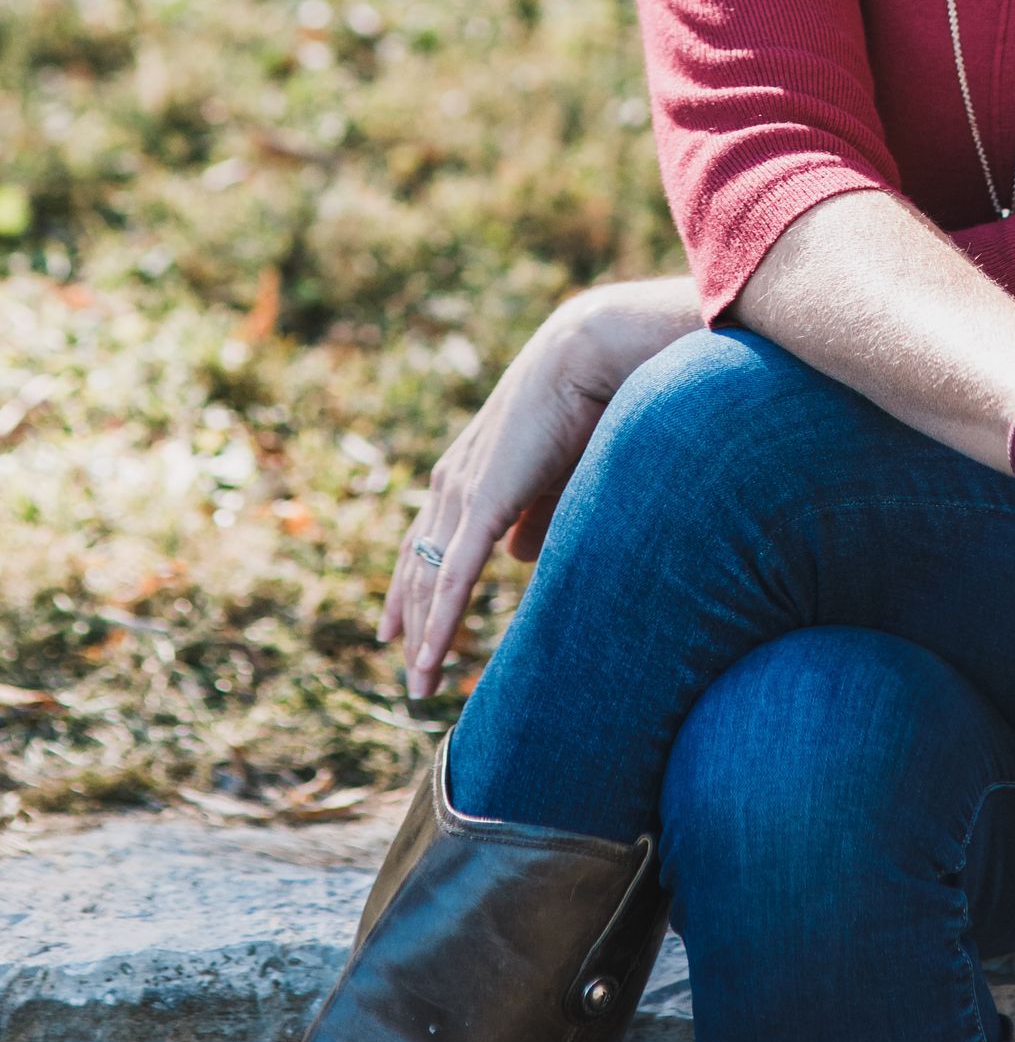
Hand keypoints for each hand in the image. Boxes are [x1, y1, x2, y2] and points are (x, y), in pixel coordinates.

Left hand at [380, 275, 700, 699]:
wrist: (587, 356)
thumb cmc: (581, 405)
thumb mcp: (551, 476)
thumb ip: (531, 516)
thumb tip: (516, 557)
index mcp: (464, 471)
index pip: (424, 543)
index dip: (412, 589)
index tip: (399, 634)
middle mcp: (450, 483)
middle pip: (418, 568)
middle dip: (411, 623)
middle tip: (412, 675)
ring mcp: (462, 493)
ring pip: (430, 581)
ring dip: (424, 636)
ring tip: (420, 685)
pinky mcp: (483, 503)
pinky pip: (454, 576)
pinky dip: (440, 623)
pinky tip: (430, 661)